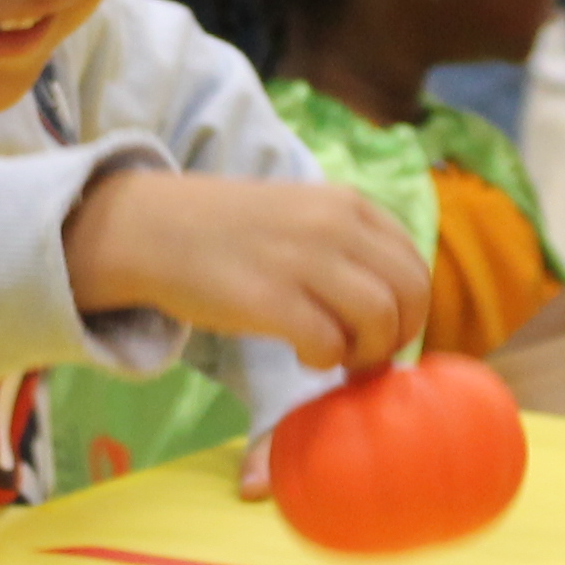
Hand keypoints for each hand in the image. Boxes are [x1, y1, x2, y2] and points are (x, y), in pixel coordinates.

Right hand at [65, 167, 427, 374]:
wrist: (149, 229)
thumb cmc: (228, 232)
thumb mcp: (302, 215)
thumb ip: (348, 248)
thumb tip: (392, 308)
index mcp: (348, 205)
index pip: (414, 265)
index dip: (408, 311)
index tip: (379, 332)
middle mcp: (334, 226)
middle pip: (410, 296)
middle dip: (396, 337)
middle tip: (362, 356)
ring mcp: (303, 260)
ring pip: (380, 320)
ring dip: (364, 352)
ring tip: (332, 355)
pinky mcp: (269, 299)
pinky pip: (330, 344)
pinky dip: (325, 360)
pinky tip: (301, 353)